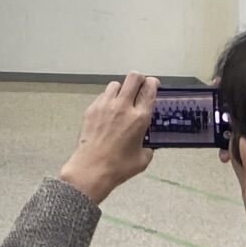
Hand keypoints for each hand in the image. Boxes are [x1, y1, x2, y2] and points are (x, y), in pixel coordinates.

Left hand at [59, 74, 158, 203]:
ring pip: (116, 84)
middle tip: (140, 88)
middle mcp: (123, 106)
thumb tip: (146, 143)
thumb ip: (148, 146)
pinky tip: (108, 112)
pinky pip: (102, 96)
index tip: (154, 85)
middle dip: (140, 79)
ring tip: (122, 101)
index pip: (149, 89)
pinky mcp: (91, 109)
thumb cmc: (119, 167)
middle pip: (134, 77)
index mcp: (139, 117)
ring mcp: (105, 106)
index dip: (153, 83)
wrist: (91, 168)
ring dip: (122, 89)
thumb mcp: (143, 158)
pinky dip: (108, 99)